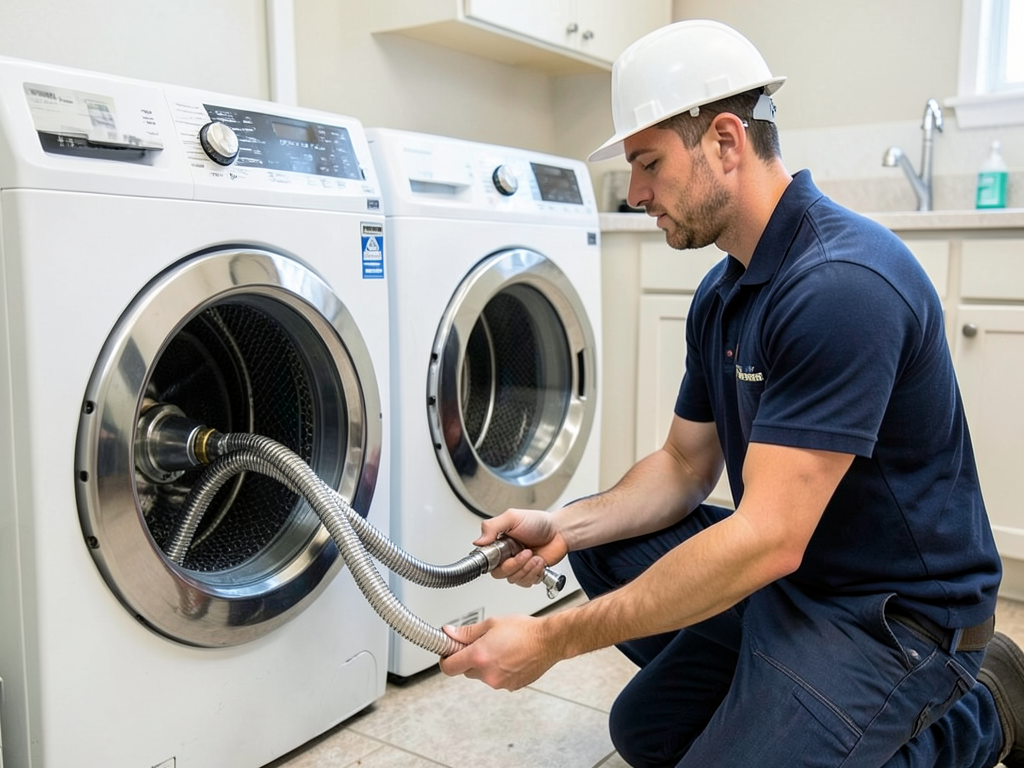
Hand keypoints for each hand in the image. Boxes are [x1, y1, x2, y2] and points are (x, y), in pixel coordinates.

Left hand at [438, 615, 557, 690]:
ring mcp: (499, 683)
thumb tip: (450, 633)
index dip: (445, 659)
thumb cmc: (524, 630)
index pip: (449, 667)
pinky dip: (499, 670)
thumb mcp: (492, 624)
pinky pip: (496, 679)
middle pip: (466, 670)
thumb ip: (467, 632)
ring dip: (485, 664)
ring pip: (482, 675)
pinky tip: (509, 657)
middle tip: (481, 643)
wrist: (548, 641)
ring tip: (501, 648)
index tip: (447, 653)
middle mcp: (487, 673)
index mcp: (479, 656)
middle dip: (469, 658)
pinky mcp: (511, 687)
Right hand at [476, 508, 568, 587]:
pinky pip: (526, 583)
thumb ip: (492, 527)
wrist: (560, 531)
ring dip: (527, 568)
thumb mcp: (512, 518)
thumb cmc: (538, 522)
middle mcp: (506, 556)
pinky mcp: (530, 574)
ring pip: (514, 579)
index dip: (494, 561)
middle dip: (515, 565)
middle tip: (526, 552)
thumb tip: (477, 541)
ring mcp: (518, 566)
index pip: (487, 560)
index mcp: (498, 543)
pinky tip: (539, 562)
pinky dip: (535, 573)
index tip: (505, 556)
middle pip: (499, 573)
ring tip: (535, 556)